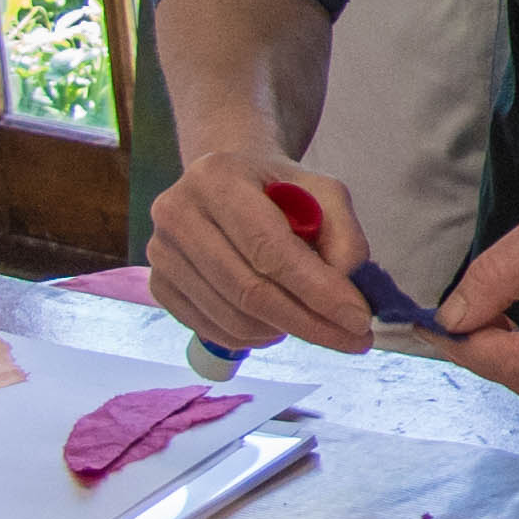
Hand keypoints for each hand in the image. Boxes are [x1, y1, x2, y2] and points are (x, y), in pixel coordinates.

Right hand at [152, 151, 373, 354]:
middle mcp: (177, 213)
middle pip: (248, 290)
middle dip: (309, 323)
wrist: (226, 183)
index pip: (269, 248)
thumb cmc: (279, 189)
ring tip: (316, 323)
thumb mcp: (323, 193)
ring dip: (284, 331)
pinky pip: (211, 329)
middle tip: (354, 341)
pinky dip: (253, 338)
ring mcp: (160, 252)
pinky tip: (277, 324)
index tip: (359, 320)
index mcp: (217, 177)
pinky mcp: (158, 284)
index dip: (317, 290)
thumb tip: (345, 287)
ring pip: (231, 317)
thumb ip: (344, 234)